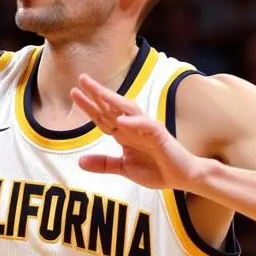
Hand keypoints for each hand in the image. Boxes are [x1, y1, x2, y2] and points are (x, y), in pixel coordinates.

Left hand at [71, 73, 212, 190]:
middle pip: (112, 107)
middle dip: (97, 93)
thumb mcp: (125, 168)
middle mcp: (133, 126)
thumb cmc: (156, 169)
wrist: (182, 177)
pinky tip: (119, 120)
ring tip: (98, 92)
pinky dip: (133, 123)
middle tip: (81, 78)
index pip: (102, 116)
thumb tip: (80, 162)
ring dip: (113, 100)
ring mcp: (146, 128)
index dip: (89, 105)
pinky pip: (145, 125)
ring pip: (128, 109)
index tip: (74, 92)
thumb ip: (104, 164)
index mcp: (123, 133)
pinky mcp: (160, 135)